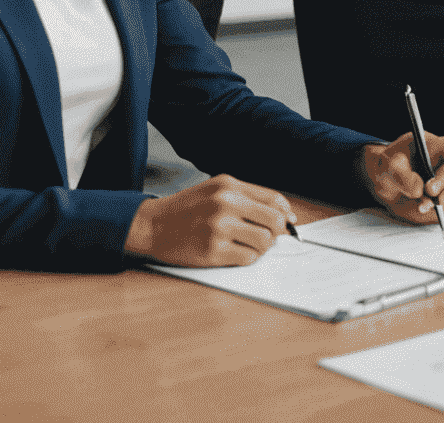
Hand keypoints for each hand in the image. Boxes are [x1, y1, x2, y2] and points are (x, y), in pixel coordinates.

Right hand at [123, 173, 291, 265]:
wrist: (152, 225)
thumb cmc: (187, 209)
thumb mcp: (216, 190)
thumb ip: (247, 197)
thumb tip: (284, 214)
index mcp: (230, 186)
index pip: (274, 199)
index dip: (286, 212)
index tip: (290, 222)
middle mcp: (226, 204)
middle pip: (274, 220)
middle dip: (278, 232)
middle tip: (270, 237)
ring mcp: (219, 228)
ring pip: (264, 241)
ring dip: (262, 247)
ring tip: (250, 245)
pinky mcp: (212, 251)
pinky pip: (247, 258)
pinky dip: (247, 258)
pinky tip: (236, 253)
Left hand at [362, 131, 443, 221]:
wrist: (390, 178)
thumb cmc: (391, 164)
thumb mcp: (389, 165)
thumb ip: (401, 174)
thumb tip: (418, 189)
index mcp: (441, 145)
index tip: (430, 189)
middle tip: (424, 205)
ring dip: (442, 205)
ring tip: (419, 208)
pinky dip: (441, 212)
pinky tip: (424, 209)